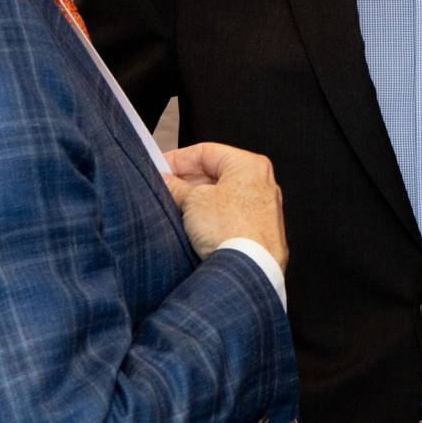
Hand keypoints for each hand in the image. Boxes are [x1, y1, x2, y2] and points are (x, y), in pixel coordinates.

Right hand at [163, 142, 287, 270]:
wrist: (249, 270)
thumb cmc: (231, 230)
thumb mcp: (193, 200)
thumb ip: (177, 187)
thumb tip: (166, 182)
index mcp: (250, 166)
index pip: (206, 152)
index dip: (178, 159)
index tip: (158, 168)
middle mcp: (262, 184)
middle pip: (214, 175)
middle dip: (185, 182)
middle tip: (162, 189)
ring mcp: (262, 210)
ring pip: (220, 198)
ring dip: (195, 202)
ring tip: (173, 208)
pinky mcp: (258, 233)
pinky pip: (228, 217)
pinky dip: (209, 218)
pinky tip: (190, 227)